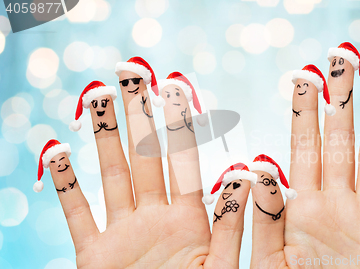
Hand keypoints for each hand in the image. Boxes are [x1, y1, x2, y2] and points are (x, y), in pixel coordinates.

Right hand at [49, 75, 241, 267]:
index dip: (180, 124)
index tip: (175, 88)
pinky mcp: (94, 256)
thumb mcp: (223, 268)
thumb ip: (234, 224)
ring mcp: (124, 234)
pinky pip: (76, 214)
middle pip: (146, 157)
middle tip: (133, 74)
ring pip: (112, 176)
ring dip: (103, 137)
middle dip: (139, 116)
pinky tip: (56, 151)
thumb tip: (250, 174)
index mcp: (191, 221)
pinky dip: (65, 185)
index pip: (185, 161)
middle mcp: (156, 219)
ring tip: (97, 96)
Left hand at [250, 61, 359, 267]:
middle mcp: (337, 202)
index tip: (303, 78)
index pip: (302, 147)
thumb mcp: (271, 261)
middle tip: (341, 59)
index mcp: (302, 207)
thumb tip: (258, 171)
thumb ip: (265, 219)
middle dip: (340, 101)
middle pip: (338, 141)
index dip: (303, 112)